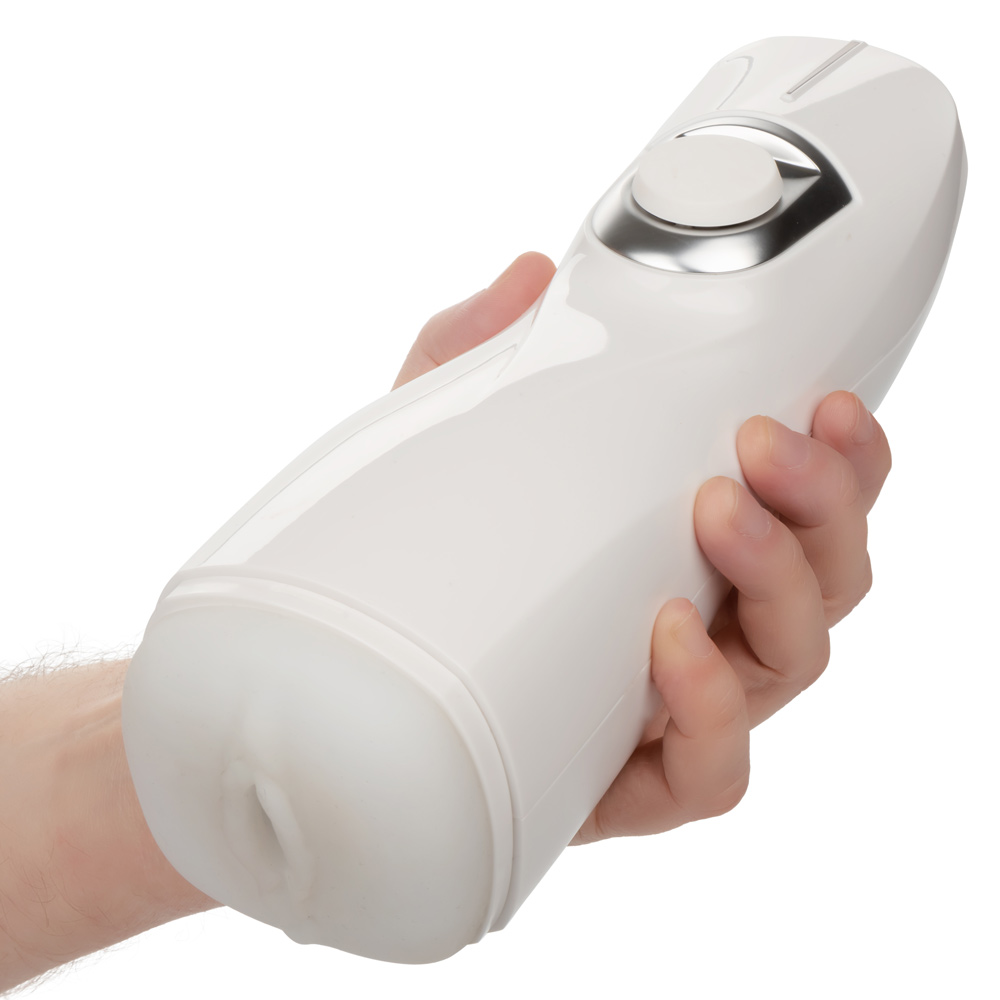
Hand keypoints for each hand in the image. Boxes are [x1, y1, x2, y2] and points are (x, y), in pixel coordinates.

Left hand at [396, 252, 891, 845]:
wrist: (370, 696)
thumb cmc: (440, 566)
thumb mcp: (451, 442)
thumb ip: (484, 354)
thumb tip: (525, 277)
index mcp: (695, 548)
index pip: (814, 508)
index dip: (848, 459)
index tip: (824, 397)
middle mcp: (713, 625)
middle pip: (831, 577)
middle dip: (820, 501)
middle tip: (756, 443)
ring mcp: (683, 708)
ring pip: (795, 660)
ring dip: (777, 579)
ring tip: (717, 511)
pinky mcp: (639, 784)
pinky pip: (715, 770)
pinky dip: (708, 704)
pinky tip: (667, 637)